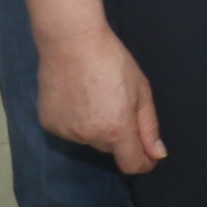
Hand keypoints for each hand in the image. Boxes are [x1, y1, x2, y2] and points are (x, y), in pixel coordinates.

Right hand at [37, 25, 166, 172]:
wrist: (71, 42)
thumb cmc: (112, 60)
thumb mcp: (141, 90)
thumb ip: (149, 127)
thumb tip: (156, 155)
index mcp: (117, 129)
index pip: (131, 164)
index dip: (143, 162)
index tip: (147, 155)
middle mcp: (91, 136)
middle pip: (111, 148)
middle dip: (118, 134)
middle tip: (115, 103)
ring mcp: (67, 131)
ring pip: (89, 139)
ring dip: (95, 127)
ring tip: (93, 96)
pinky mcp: (49, 124)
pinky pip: (69, 131)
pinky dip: (74, 121)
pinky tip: (75, 97)